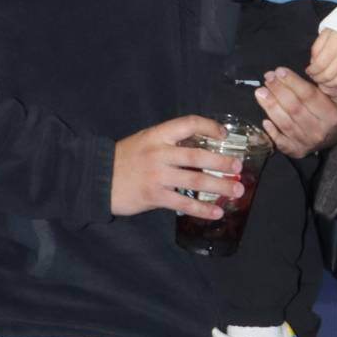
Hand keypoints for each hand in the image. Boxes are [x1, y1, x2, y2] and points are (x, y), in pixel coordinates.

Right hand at [110, 115, 241, 218]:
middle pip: (196, 155)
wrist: (97, 177)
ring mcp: (157, 175)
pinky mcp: (154, 196)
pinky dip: (202, 208)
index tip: (224, 135)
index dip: (209, 127)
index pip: (188, 124)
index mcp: (157, 135)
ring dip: (219, 186)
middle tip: (238, 167)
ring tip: (237, 190)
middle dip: (221, 162)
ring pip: (194, 180)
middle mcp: (159, 153)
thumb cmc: (125, 159)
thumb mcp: (145, 141)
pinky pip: (183, 203)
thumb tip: (201, 147)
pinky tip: (217, 212)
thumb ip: (169, 142)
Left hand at [254, 67, 336, 156]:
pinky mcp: (298, 151)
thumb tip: (314, 73)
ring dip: (270, 107)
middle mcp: (319, 131)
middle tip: (268, 77)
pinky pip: (282, 143)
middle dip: (278, 91)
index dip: (292, 82)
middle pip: (294, 109)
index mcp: (332, 115)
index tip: (279, 71)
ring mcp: (307, 143)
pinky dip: (272, 133)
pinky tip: (264, 121)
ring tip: (260, 92)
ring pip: (285, 124)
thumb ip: (333, 83)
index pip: (308, 96)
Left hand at [307, 29, 336, 91]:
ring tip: (323, 80)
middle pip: (328, 75)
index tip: (308, 71)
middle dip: (318, 79)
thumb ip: (317, 48)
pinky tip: (334, 82)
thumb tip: (313, 63)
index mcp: (335, 45)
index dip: (312, 71)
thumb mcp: (325, 33)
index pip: (320, 65)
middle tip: (314, 77)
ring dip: (328, 84)